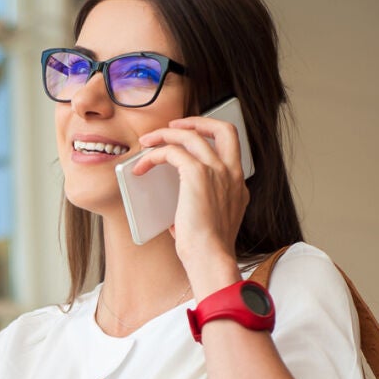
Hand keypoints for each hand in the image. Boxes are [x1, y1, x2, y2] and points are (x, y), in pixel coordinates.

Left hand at [134, 116, 248, 263]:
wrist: (210, 258)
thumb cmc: (207, 250)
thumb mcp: (209, 224)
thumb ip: (199, 211)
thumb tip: (175, 215)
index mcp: (237, 185)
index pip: (231, 147)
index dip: (210, 137)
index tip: (191, 140)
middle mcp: (231, 173)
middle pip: (223, 128)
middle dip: (197, 120)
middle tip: (174, 126)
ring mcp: (217, 171)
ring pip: (190, 135)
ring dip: (165, 134)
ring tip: (147, 142)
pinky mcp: (197, 174)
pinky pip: (172, 151)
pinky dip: (153, 155)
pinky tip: (141, 166)